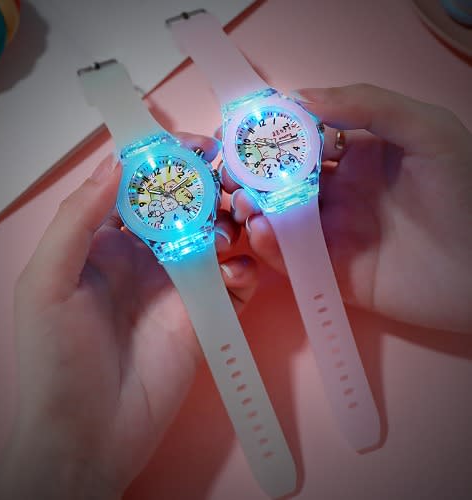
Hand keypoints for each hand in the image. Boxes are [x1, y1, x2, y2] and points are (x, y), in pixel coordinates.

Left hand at [0, 134, 257, 499]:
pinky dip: (241, 271)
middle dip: (208, 187)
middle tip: (231, 181)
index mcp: (105, 241)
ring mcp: (178, 285)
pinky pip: (232, 282)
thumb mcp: (48, 282)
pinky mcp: (204, 314)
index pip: (140, 187)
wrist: (90, 434)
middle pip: (184, 207)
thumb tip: (116, 163)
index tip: (196, 145)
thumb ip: (78, 218)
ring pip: (214, 237)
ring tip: (237, 224)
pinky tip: (235, 275)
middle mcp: (144, 256)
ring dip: (231, 223)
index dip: (165, 162)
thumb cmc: (57, 358)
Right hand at [226, 84, 471, 332]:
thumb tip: (300, 97)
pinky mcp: (328, 268)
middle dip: (252, 175)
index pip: (302, 140)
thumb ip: (368, 104)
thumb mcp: (425, 130)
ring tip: (243, 205)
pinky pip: (291, 256)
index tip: (242, 132)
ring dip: (254, 209)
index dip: (272, 134)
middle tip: (230, 174)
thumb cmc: (462, 191)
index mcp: (356, 155)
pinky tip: (263, 232)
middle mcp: (337, 191)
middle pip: (282, 180)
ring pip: (279, 217)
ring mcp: (331, 230)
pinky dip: (270, 245)